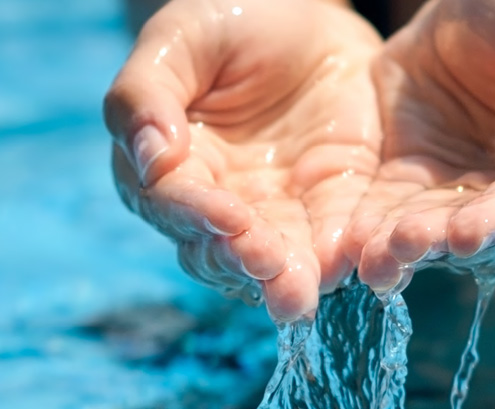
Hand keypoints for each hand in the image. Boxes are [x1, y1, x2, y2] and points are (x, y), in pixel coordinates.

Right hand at [104, 0, 381, 319]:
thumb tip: (148, 158)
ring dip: (286, 280)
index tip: (225, 217)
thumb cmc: (230, 21)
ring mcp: (278, 209)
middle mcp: (220, 200)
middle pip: (221, 248)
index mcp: (172, 165)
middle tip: (268, 268)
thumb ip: (147, 95)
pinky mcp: (330, 203)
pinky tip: (347, 268)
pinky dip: (338, 257)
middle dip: (244, 262)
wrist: (306, 17)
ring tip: (300, 295)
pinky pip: (333, 239)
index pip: (174, 203)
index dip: (196, 214)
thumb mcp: (180, 40)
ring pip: (275, 260)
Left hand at [342, 0, 494, 290]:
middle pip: (481, 232)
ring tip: (375, 256)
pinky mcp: (408, 183)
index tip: (467, 234)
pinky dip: (370, 230)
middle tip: (406, 244)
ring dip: (403, 247)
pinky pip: (387, 212)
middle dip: (441, 241)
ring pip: (431, 231)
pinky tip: (350, 244)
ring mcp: (457, 193)